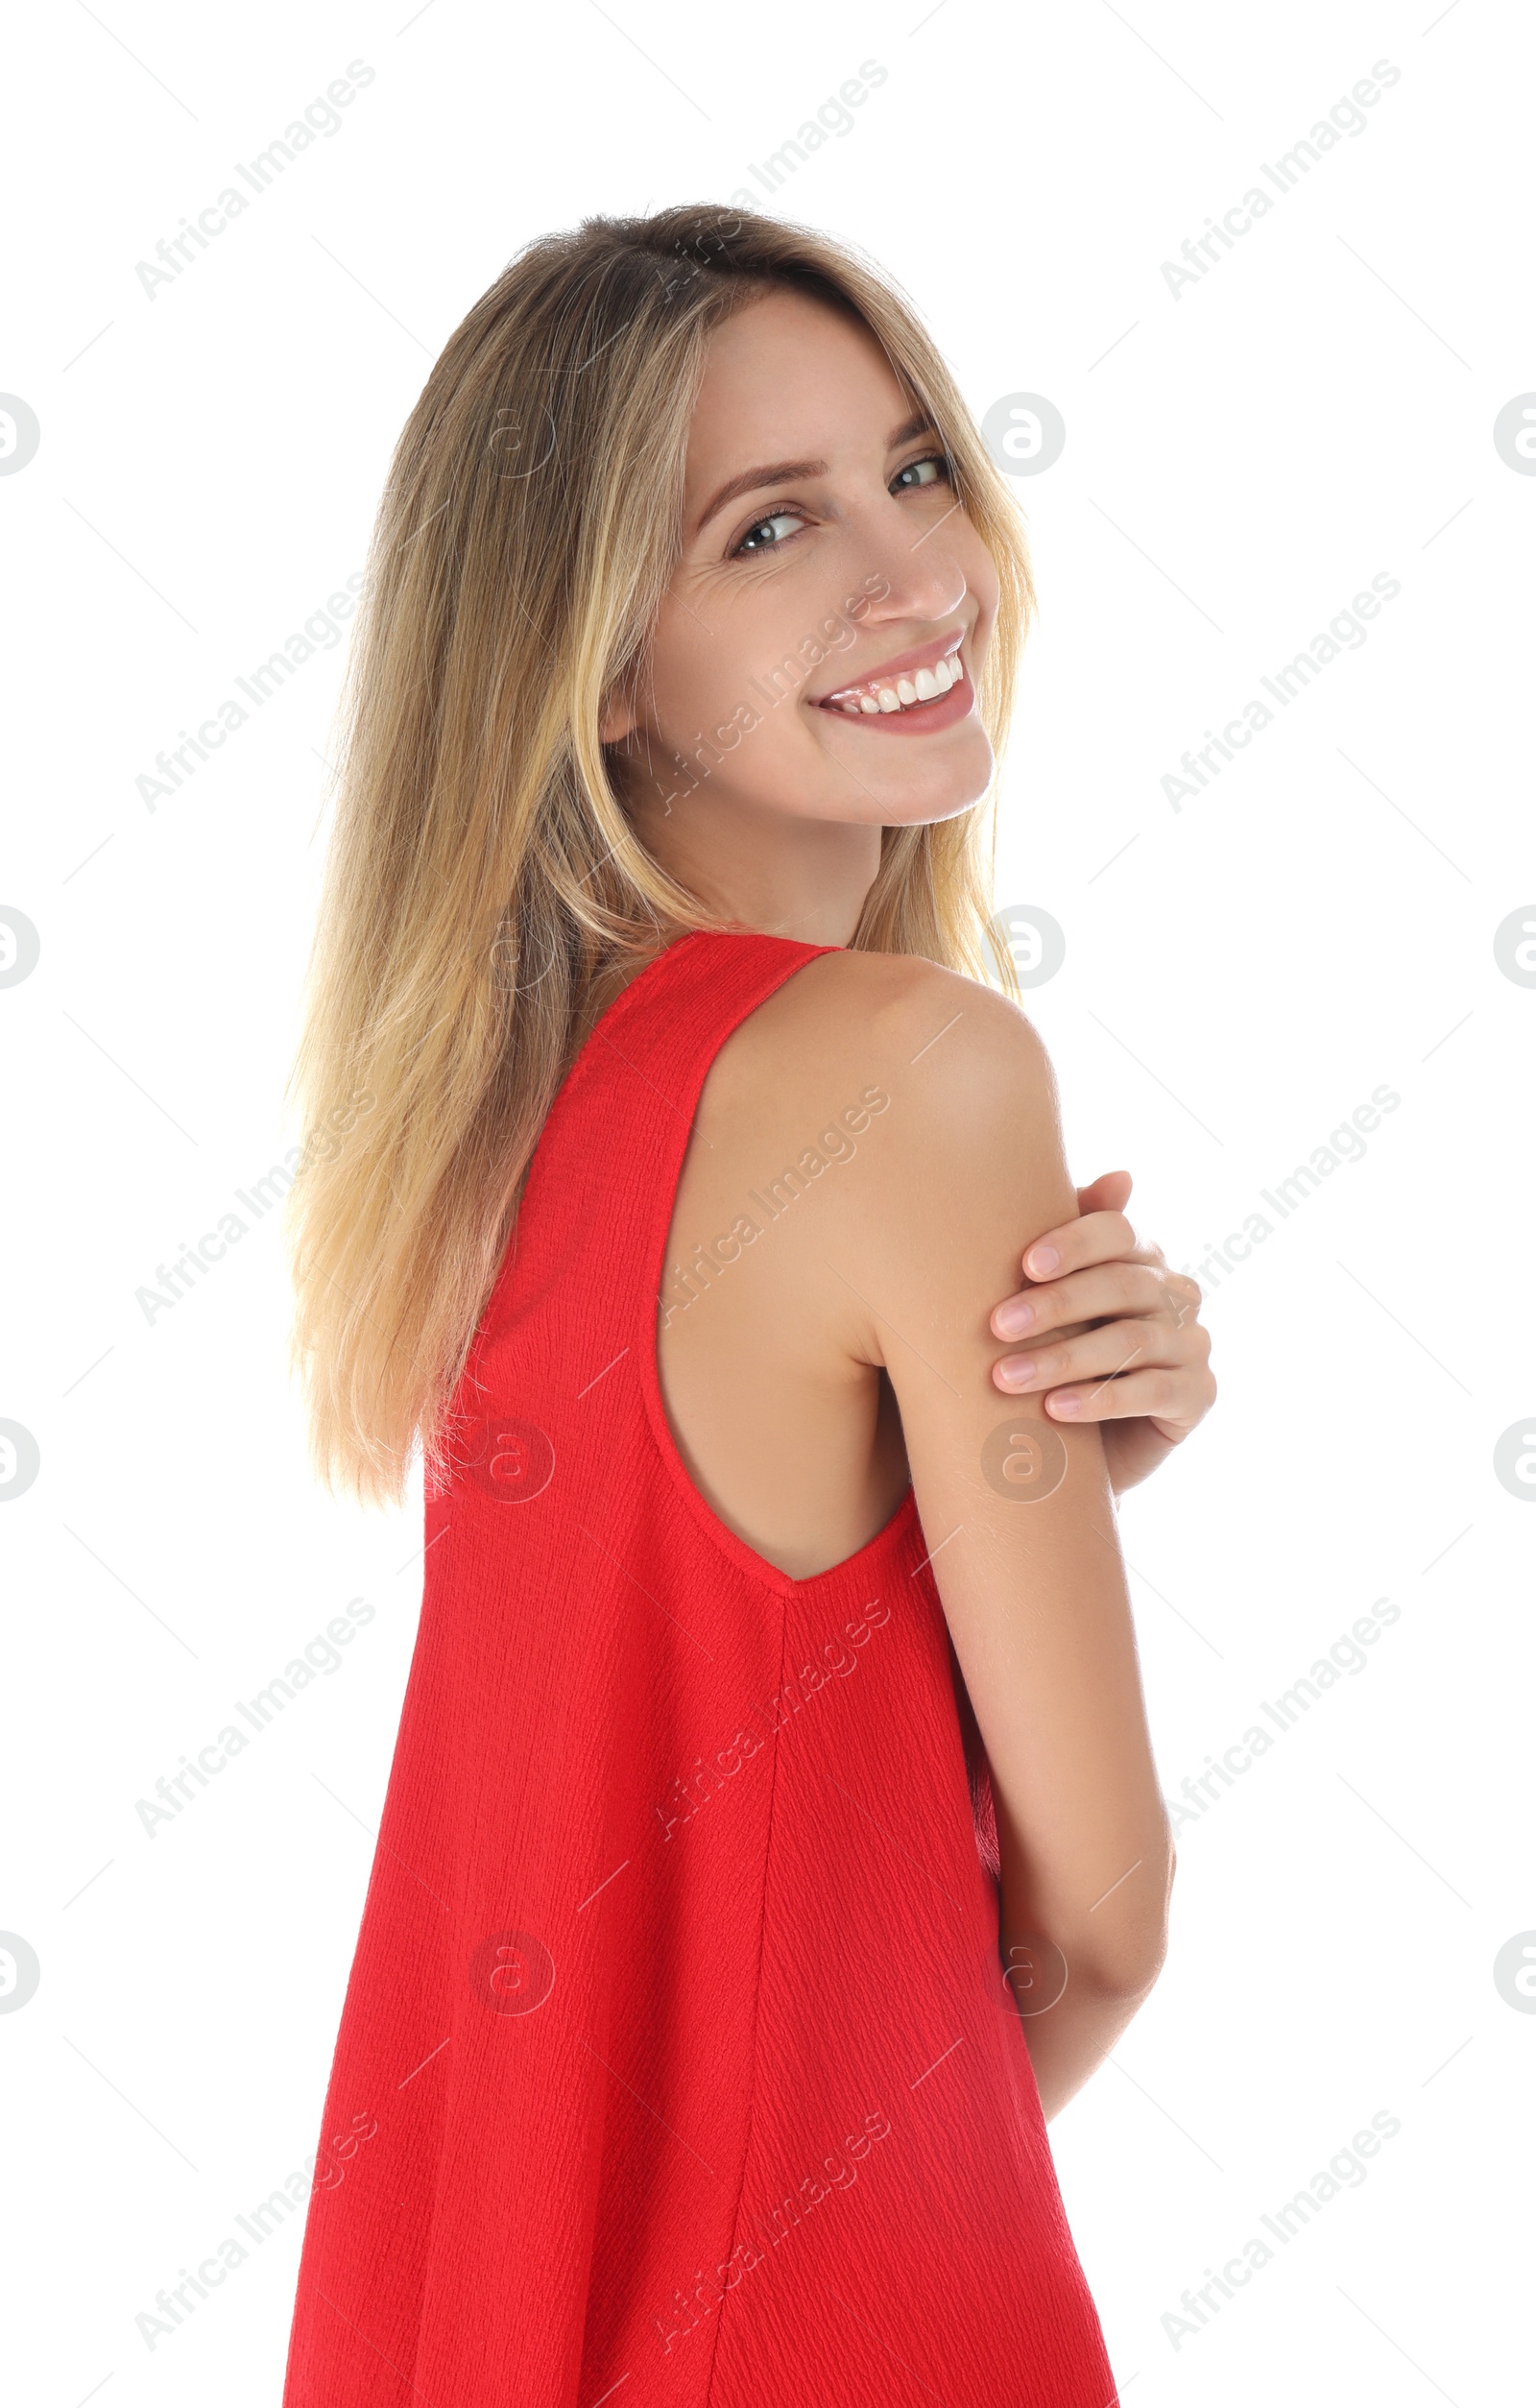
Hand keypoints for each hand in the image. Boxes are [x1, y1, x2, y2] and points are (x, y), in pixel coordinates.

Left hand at [988, 1170, 1214, 1494]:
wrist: (1083, 1446)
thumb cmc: (1058, 1355)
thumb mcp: (1050, 1299)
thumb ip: (1063, 1243)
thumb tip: (1123, 1174)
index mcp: (1140, 1257)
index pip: (1117, 1232)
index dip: (1074, 1244)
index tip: (1025, 1265)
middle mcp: (1175, 1293)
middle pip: (1121, 1285)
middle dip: (1056, 1305)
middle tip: (996, 1327)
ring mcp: (1193, 1343)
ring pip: (1132, 1341)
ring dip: (1064, 1359)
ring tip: (1005, 1377)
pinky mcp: (1198, 1395)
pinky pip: (1153, 1391)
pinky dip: (1101, 1399)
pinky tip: (1055, 1409)